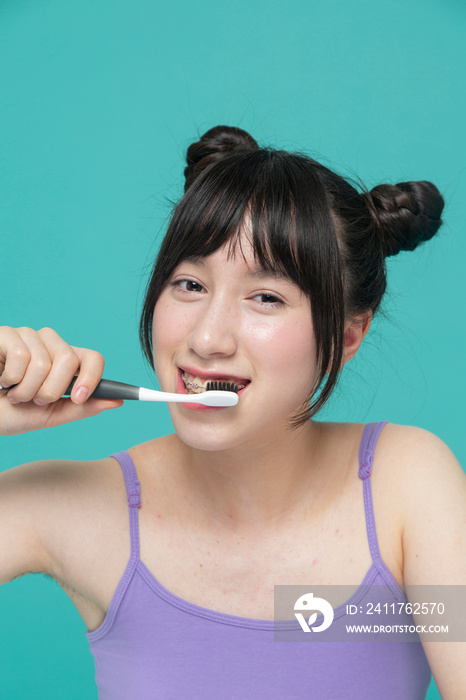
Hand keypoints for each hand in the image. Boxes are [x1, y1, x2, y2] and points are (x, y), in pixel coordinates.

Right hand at [0, 326, 122, 435]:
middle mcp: (51, 344)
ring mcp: (29, 336)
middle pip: (69, 360)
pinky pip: (20, 355)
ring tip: (13, 392)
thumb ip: (81, 408)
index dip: (92, 378)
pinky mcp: (7, 334)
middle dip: (50, 390)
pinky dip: (10, 378)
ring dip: (25, 389)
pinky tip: (2, 379)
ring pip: (43, 362)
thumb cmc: (13, 412)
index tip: (79, 398)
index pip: (93, 358)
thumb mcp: (50, 415)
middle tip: (34, 399)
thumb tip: (116, 401)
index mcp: (66, 362)